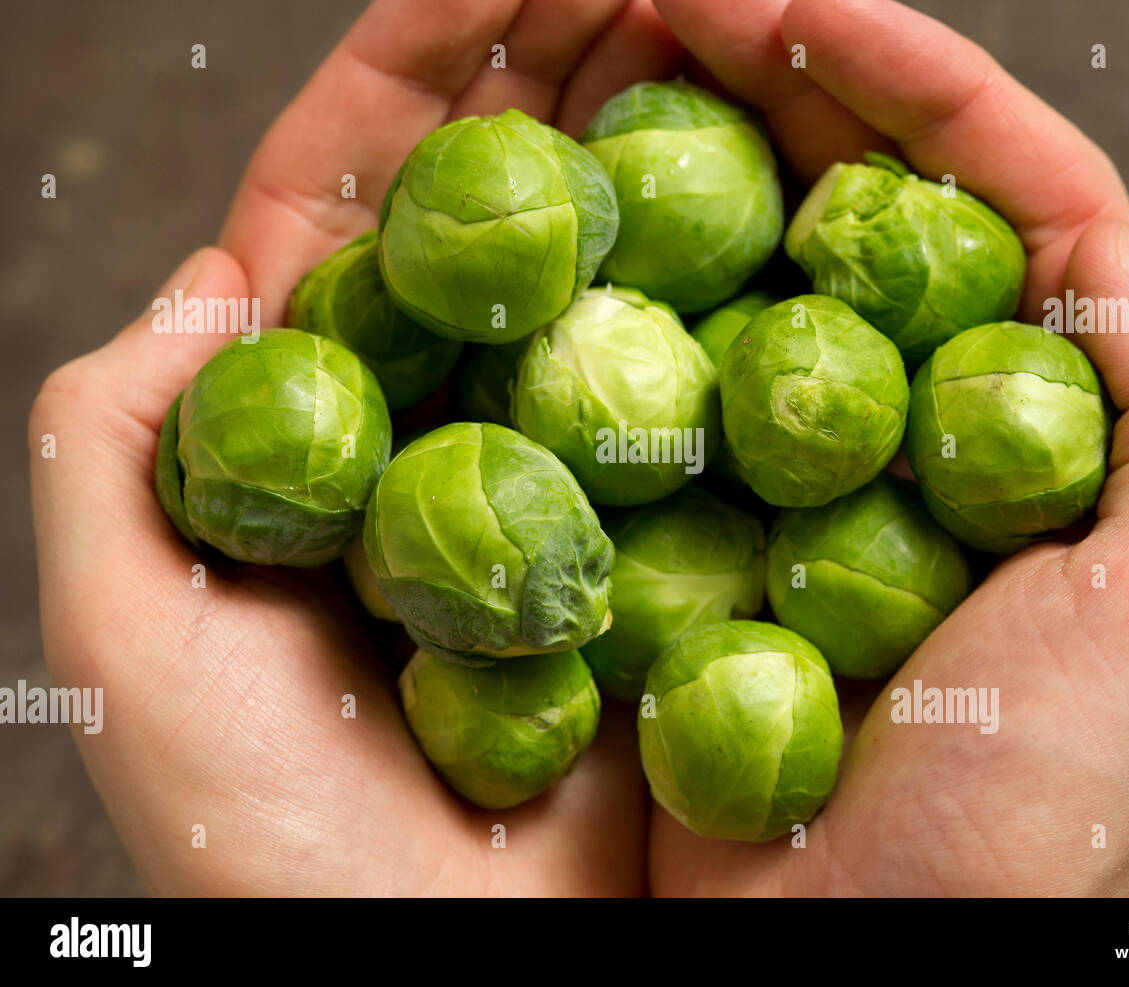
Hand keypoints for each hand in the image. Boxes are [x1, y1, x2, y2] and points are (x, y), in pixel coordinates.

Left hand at [30, 0, 684, 895]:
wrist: (437, 984)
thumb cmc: (268, 843)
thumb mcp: (131, 637)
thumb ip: (122, 448)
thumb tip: (207, 282)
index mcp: (322, 421)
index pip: (361, 193)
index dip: (422, 59)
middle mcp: (461, 428)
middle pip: (511, 202)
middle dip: (569, 65)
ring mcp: (583, 475)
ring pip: (630, 271)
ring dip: (673, 144)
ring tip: (735, 29)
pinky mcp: (681, 542)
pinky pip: (723, 391)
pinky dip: (761, 291)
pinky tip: (805, 205)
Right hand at [644, 0, 1128, 894]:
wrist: (859, 970)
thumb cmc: (1032, 823)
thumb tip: (1115, 276)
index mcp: (1055, 433)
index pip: (1005, 205)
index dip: (919, 86)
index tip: (808, 7)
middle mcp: (927, 443)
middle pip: (868, 224)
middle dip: (786, 95)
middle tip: (680, 4)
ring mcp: (807, 488)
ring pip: (756, 291)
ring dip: (697, 177)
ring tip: (613, 77)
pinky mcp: (707, 543)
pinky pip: (667, 400)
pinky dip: (626, 315)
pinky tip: (575, 246)